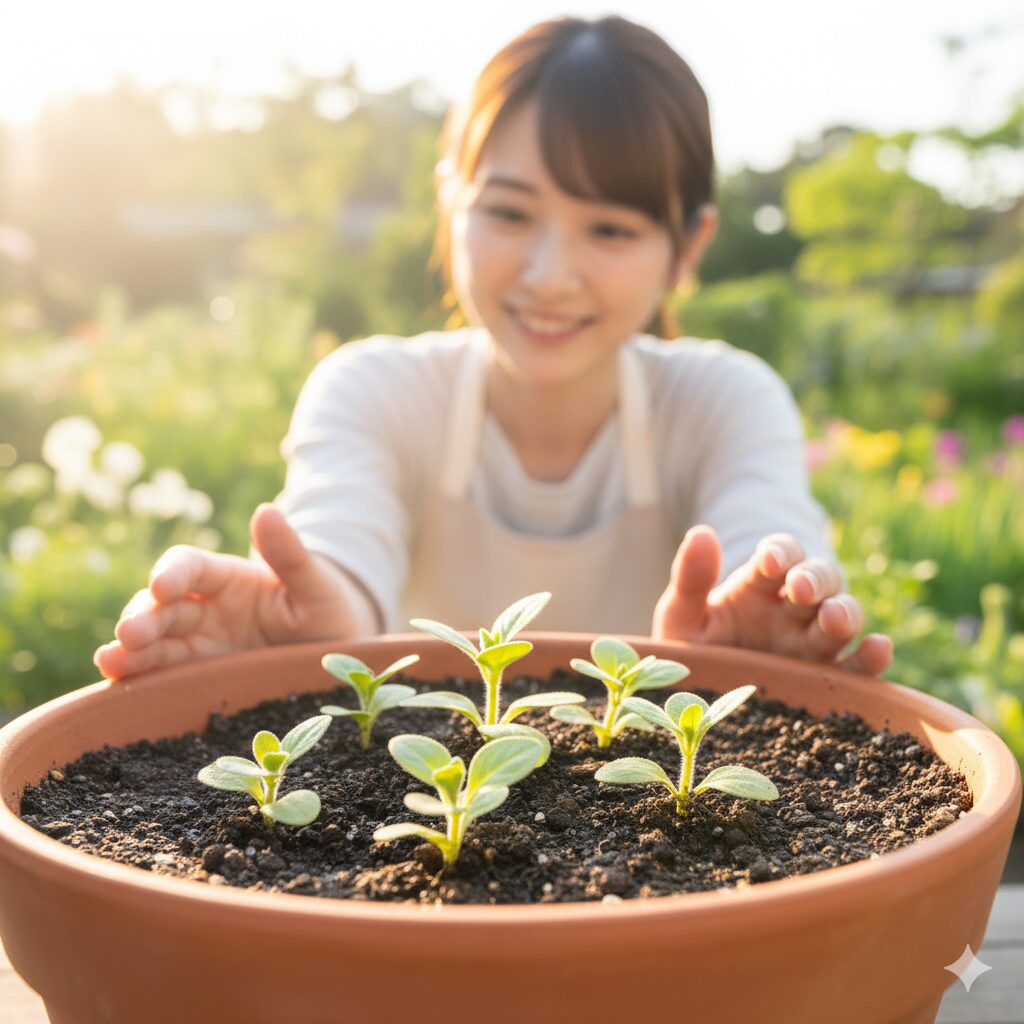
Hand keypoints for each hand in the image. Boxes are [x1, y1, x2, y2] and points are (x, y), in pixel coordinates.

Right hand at [93, 504, 363, 679]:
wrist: (335, 659)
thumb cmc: (327, 613)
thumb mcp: (318, 586)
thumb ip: (291, 555)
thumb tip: (266, 509)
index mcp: (229, 579)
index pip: (189, 566)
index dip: (172, 573)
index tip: (162, 585)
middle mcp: (205, 610)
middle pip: (162, 607)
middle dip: (143, 617)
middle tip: (129, 635)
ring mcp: (200, 646)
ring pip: (155, 643)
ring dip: (130, 651)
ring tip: (110, 661)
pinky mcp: (198, 680)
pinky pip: (163, 677)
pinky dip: (138, 680)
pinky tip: (117, 686)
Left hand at [652, 525, 892, 675]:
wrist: (702, 694)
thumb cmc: (694, 646)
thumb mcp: (682, 615)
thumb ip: (690, 579)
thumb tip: (700, 532)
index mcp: (759, 585)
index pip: (780, 555)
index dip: (780, 552)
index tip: (768, 559)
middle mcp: (793, 609)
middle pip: (818, 579)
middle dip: (813, 579)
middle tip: (800, 587)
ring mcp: (813, 642)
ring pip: (842, 616)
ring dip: (843, 612)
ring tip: (835, 617)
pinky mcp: (826, 678)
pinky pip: (857, 667)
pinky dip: (873, 658)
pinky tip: (880, 648)